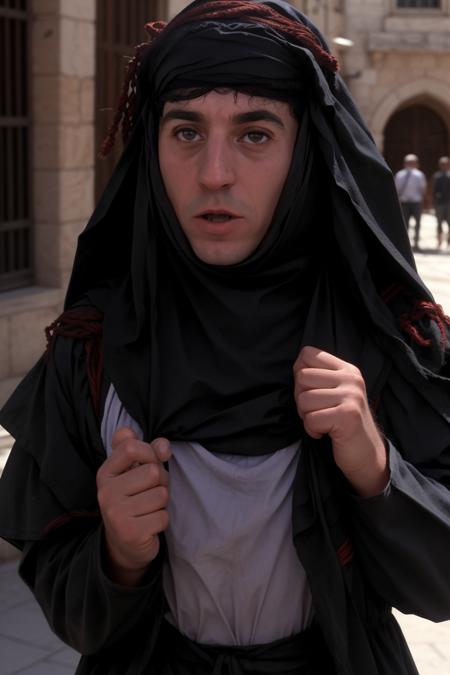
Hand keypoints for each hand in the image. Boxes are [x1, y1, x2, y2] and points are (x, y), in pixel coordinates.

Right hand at [96, 427, 170, 584]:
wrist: (124, 543)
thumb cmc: (134, 498)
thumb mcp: (135, 471)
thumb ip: (148, 451)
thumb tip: (163, 446)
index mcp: (105, 473)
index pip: (131, 447)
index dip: (150, 452)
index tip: (151, 462)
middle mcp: (106, 492)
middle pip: (153, 472)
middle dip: (161, 481)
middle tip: (151, 491)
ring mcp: (116, 514)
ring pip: (161, 495)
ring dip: (162, 502)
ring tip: (149, 508)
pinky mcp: (130, 533)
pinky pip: (163, 517)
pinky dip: (162, 520)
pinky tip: (149, 524)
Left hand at [293, 346, 388, 496]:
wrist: (367, 454)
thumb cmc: (342, 423)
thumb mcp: (335, 393)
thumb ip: (319, 377)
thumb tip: (296, 367)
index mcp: (346, 369)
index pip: (308, 354)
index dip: (300, 374)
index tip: (311, 392)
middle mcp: (351, 379)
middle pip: (302, 377)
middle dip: (301, 399)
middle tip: (317, 412)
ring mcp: (351, 396)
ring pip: (304, 399)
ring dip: (307, 416)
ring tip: (323, 422)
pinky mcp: (347, 416)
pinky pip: (311, 419)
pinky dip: (313, 430)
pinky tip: (326, 433)